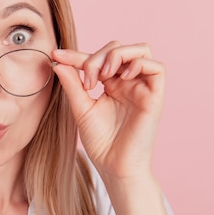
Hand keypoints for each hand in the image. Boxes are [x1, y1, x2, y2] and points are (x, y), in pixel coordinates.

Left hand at [51, 41, 164, 181]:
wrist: (114, 166)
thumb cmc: (100, 142)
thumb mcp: (81, 108)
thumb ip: (72, 84)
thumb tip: (58, 61)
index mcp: (110, 84)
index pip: (96, 60)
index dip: (76, 55)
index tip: (56, 54)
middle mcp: (128, 82)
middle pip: (118, 48)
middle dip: (97, 56)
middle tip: (87, 80)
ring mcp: (142, 88)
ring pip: (140, 50)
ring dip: (118, 55)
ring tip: (103, 75)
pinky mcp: (155, 96)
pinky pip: (157, 67)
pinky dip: (138, 64)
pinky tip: (121, 78)